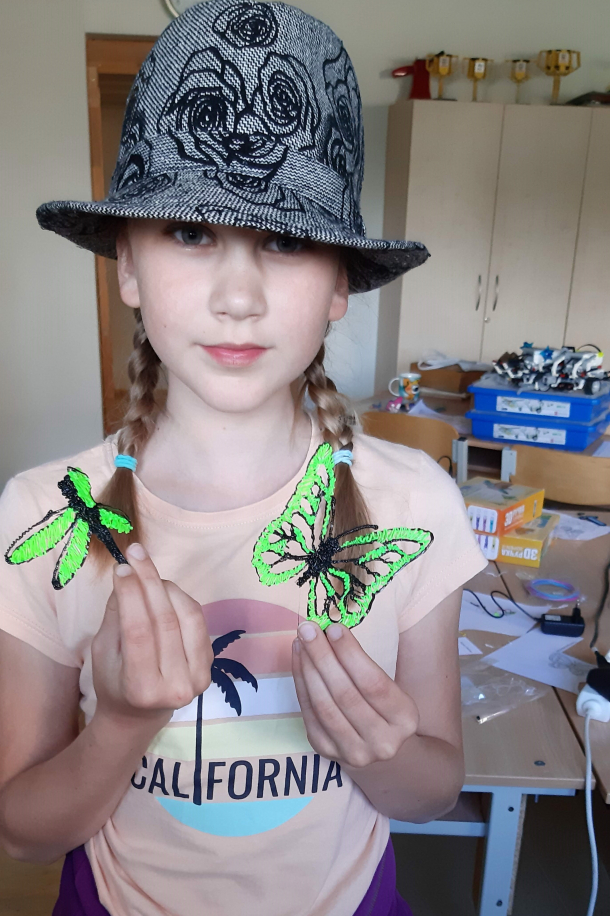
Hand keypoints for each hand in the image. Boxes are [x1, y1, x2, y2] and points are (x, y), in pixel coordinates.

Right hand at [91, 543, 212, 730]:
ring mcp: (198, 678)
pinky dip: (182, 600)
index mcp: (140, 688)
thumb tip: (128, 574)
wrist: (139, 714)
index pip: (138, 631)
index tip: (122, 568)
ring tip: (149, 574)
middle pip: (166, 621)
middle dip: (149, 581)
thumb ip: (116, 616)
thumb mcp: (103, 652)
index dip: (131, 595)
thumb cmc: (114, 680)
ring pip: (188, 616)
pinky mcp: (210, 667)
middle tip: (137, 554)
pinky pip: (199, 622)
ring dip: (168, 587)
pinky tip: (165, 592)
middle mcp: (175, 687)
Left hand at [292, 622, 418, 768]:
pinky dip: (301, 683)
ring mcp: (353, 751)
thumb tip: (331, 630)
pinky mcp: (327, 751)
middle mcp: (382, 741)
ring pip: (323, 705)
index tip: (334, 629)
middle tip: (309, 629)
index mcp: (405, 719)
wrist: (378, 747)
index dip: (351, 655)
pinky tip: (299, 660)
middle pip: (345, 694)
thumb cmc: (383, 707)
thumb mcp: (391, 689)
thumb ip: (365, 665)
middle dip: (323, 657)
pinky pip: (309, 713)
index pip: (374, 684)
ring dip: (308, 669)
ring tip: (301, 642)